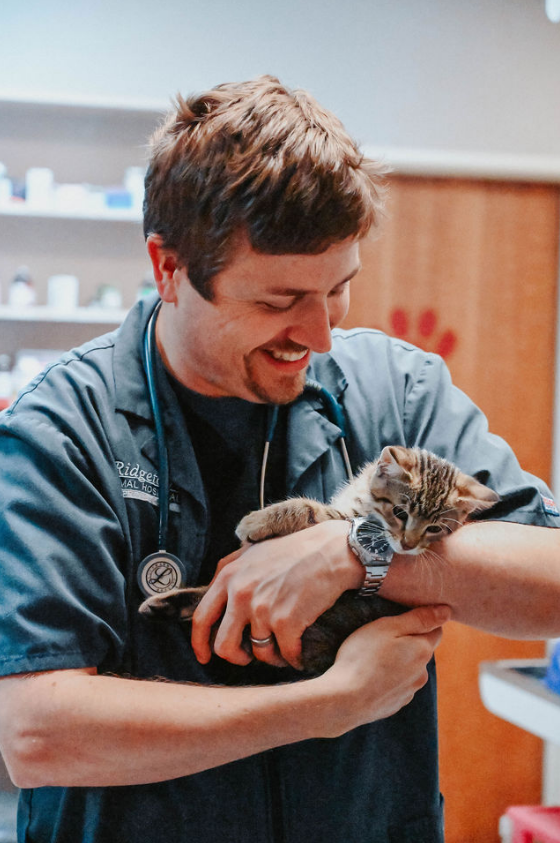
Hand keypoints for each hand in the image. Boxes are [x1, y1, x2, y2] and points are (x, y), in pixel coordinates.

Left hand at [191, 520, 363, 668]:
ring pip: (258, 654)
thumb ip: (229, 573)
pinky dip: (294, 659)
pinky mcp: (286, 622)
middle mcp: (241, 593)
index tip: (205, 657)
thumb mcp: (252, 553)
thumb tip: (213, 598)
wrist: (331, 550)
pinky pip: (286, 655)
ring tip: (284, 648)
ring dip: (272, 657)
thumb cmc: (294, 552)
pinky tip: (300, 653)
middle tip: (248, 657)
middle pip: (223, 645)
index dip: (200, 643)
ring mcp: (263, 608)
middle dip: (236, 657)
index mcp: (228, 576)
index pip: (202, 618)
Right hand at [318, 604, 449, 733]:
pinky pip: (397, 686)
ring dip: (398, 662)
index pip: (436, 630)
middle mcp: (422, 674)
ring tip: (372, 658)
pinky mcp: (395, 705)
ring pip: (410, 669)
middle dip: (408, 642)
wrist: (345, 700)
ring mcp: (409, 692)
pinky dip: (388, 679)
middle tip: (382, 636)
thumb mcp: (388, 627)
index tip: (402, 617)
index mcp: (422, 651)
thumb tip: (446, 611)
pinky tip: (370, 677)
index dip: (421, 621)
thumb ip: (418, 618)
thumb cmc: (363, 657)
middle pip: (421, 650)